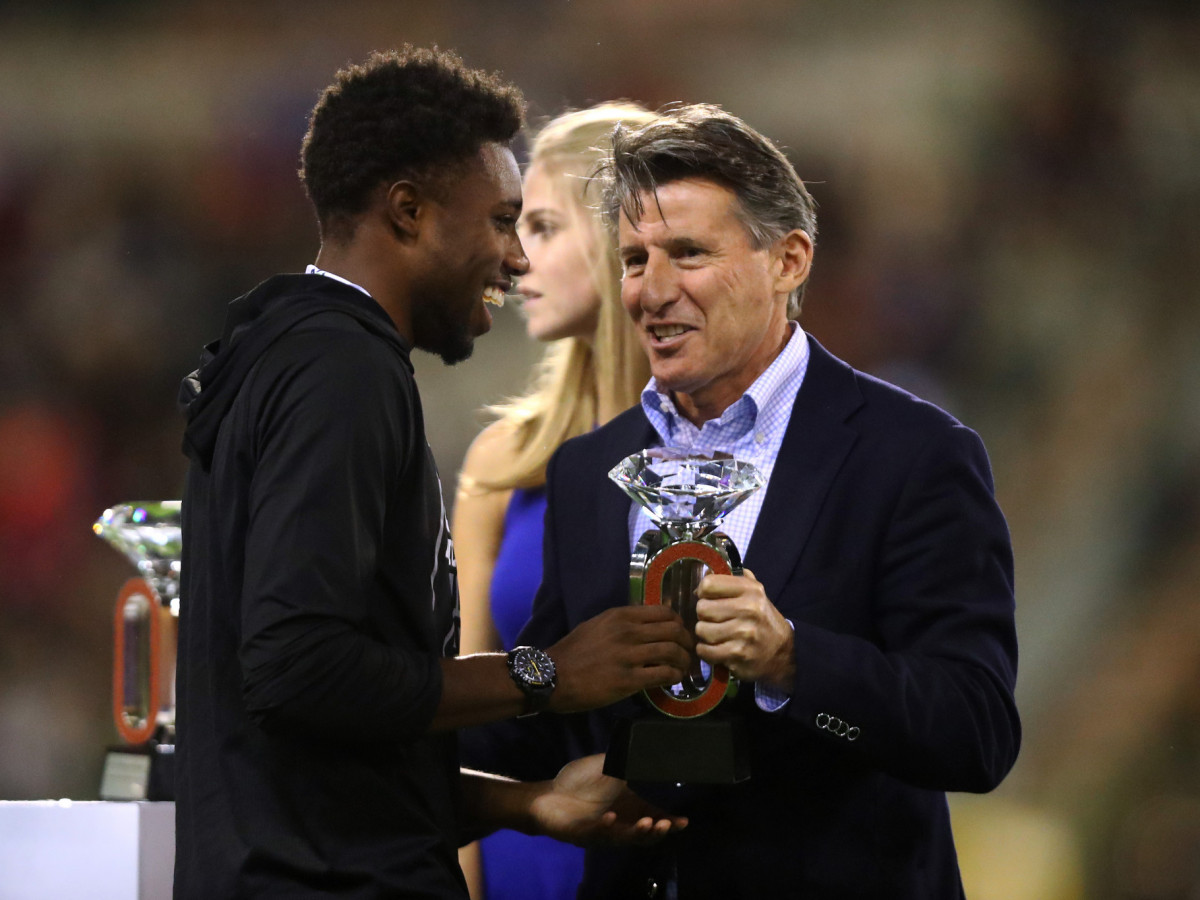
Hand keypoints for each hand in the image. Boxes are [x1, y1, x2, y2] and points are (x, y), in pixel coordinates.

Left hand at [529, 754, 687, 846]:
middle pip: (645, 835)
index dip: (670, 823)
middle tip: (667, 824)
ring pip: (626, 838)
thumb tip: (650, 745)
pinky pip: (598, 834)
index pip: (654, 818)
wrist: (548, 794)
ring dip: (638, 833)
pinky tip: (611, 818)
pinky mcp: (584, 834)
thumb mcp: (609, 766)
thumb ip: (628, 760)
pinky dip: (606, 828)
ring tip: (647, 823)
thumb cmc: (580, 781)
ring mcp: (603, 831)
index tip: (684, 822)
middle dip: (658, 831)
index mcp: (628, 808)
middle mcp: (620, 823)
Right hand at [548, 605, 692, 712]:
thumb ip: (621, 623)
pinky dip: (674, 676)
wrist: (552, 676)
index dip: (679, 622)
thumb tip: (647, 625)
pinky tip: (672, 680)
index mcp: (620, 616)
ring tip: (683, 668)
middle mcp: (628, 631)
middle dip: (686, 642)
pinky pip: (663, 674)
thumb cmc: (573, 651)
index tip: (681, 632)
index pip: (664, 612)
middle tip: (688, 651)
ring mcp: (629, 655)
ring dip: (683, 661)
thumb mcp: (597, 625)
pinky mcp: (629, 680)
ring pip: (672, 652)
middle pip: (674, 630)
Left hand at [694, 568, 794, 688]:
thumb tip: (704, 573)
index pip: (709, 584)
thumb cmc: (761, 618)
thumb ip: (731, 578)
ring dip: (705, 635)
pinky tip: (716, 648)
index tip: (708, 598)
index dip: (703, 592)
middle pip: (702, 608)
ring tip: (717, 635)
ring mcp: (744, 633)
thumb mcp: (754, 592)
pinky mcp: (739, 654)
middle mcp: (749, 609)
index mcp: (750, 590)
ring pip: (702, 630)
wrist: (783, 651)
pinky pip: (705, 651)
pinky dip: (706, 651)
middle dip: (704, 616)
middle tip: (714, 620)